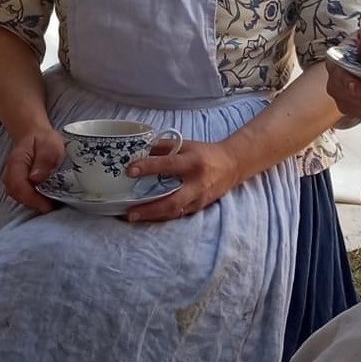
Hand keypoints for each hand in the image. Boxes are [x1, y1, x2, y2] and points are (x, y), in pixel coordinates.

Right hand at [1, 126, 66, 212]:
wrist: (35, 135)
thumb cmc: (44, 140)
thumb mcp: (50, 145)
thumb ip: (44, 160)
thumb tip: (36, 178)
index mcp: (17, 162)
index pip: (18, 185)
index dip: (32, 198)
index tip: (46, 205)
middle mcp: (10, 172)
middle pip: (15, 193)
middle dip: (32, 203)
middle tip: (49, 206)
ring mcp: (12, 177)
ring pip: (16, 196)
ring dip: (31, 202)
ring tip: (47, 203)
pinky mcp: (17, 182)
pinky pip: (20, 195)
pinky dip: (30, 200)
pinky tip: (42, 199)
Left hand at [125, 138, 241, 222]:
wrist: (231, 166)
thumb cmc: (203, 153)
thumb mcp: (184, 144)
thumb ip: (162, 147)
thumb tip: (137, 151)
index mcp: (192, 162)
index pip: (168, 164)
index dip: (149, 167)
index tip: (130, 171)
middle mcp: (197, 183)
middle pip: (172, 200)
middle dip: (150, 208)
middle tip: (129, 212)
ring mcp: (199, 198)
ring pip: (175, 211)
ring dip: (153, 216)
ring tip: (133, 217)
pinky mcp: (199, 207)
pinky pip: (179, 214)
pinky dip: (162, 217)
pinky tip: (147, 217)